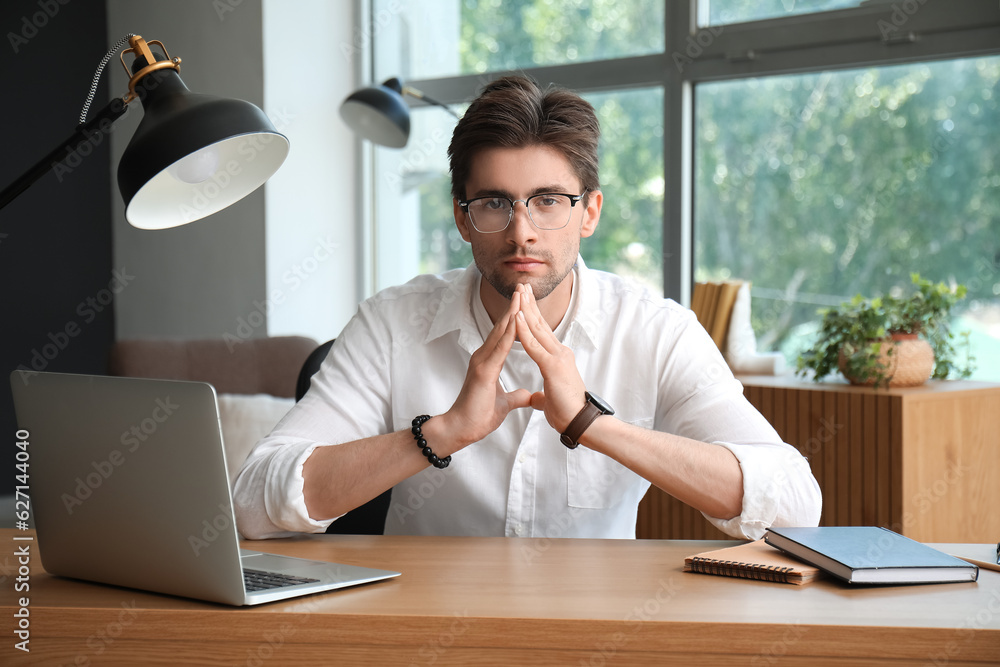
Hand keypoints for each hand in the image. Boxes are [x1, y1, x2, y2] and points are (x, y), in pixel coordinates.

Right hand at [442, 289, 531, 444]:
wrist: (460, 430)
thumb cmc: (477, 416)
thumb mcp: (503, 404)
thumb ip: (515, 397)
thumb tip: (528, 395)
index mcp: (488, 362)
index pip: (505, 335)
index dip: (515, 318)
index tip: (526, 302)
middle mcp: (483, 357)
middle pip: (502, 327)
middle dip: (514, 307)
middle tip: (524, 287)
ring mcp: (481, 362)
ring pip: (500, 333)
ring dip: (512, 314)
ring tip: (522, 295)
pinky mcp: (483, 371)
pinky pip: (500, 348)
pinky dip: (510, 333)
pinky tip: (517, 320)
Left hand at [514, 283, 587, 431]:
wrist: (581, 423)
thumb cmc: (567, 413)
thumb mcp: (550, 400)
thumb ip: (542, 396)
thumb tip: (536, 399)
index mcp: (557, 358)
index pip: (541, 333)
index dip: (532, 316)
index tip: (523, 301)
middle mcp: (560, 353)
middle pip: (541, 324)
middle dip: (530, 304)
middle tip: (522, 285)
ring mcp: (558, 357)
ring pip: (538, 329)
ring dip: (526, 309)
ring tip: (518, 292)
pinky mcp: (553, 366)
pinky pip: (534, 345)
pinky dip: (524, 331)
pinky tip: (516, 317)